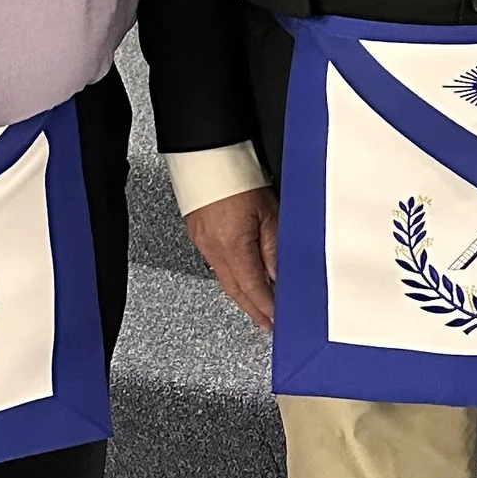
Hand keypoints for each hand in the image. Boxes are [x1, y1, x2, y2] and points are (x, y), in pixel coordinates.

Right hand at [186, 184, 277, 330]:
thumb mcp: (269, 212)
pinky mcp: (197, 233)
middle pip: (235, 290)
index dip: (266, 307)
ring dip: (242, 295)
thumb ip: (274, 248)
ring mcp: (202, 242)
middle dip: (253, 310)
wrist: (208, 153)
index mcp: (233, 246)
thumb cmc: (238, 174)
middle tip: (266, 324)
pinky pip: (216, 264)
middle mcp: (213, 248)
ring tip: (256, 307)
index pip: (253, 288)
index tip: (276, 320)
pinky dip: (230, 276)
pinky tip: (239, 279)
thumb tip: (279, 275)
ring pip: (224, 278)